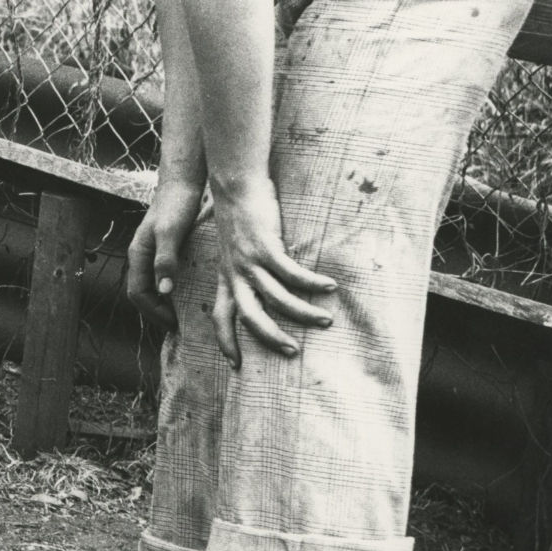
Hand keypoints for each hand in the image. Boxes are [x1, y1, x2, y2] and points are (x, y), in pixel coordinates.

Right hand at [126, 178, 205, 333]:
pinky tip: (187, 291)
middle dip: (156, 312)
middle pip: (140, 293)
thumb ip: (165, 260)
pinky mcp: (163, 248)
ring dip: (162, 302)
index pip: (137, 294)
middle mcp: (141, 255)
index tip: (175, 324)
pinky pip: (160, 276)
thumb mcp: (171, 232)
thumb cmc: (177, 205)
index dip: (154, 312)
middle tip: (178, 325)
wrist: (183, 181)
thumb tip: (164, 290)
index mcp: (138, 254)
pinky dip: (169, 289)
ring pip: (150, 285)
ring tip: (181, 314)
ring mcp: (150, 252)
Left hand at [206, 177, 336, 366]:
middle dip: (269, 337)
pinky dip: (312, 283)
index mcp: (226, 278)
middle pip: (250, 316)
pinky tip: (330, 287)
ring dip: (303, 313)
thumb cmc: (239, 219)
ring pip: (277, 297)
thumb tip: (263, 291)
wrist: (234, 186)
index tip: (234, 364)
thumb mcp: (234, 251)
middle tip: (292, 352)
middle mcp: (235, 274)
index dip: (225, 340)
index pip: (220, 316)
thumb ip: (244, 272)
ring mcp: (250, 261)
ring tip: (325, 321)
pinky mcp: (266, 246)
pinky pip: (291, 273)